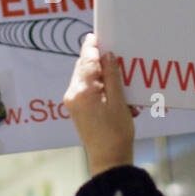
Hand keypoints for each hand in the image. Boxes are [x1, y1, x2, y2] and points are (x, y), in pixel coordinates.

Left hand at [63, 33, 134, 176]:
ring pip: (87, 79)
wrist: (109, 160)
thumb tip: (107, 56)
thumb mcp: (119, 102)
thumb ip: (112, 76)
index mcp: (82, 90)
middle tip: (114, 53)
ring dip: (103, 77)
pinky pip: (88, 91)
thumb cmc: (116, 133)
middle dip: (100, 62)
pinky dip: (101, 88)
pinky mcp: (78, 110)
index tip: (96, 35)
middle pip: (84, 68)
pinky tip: (117, 94)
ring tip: (121, 79)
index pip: (86, 60)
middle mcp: (73, 94)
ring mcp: (73, 103)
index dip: (92, 47)